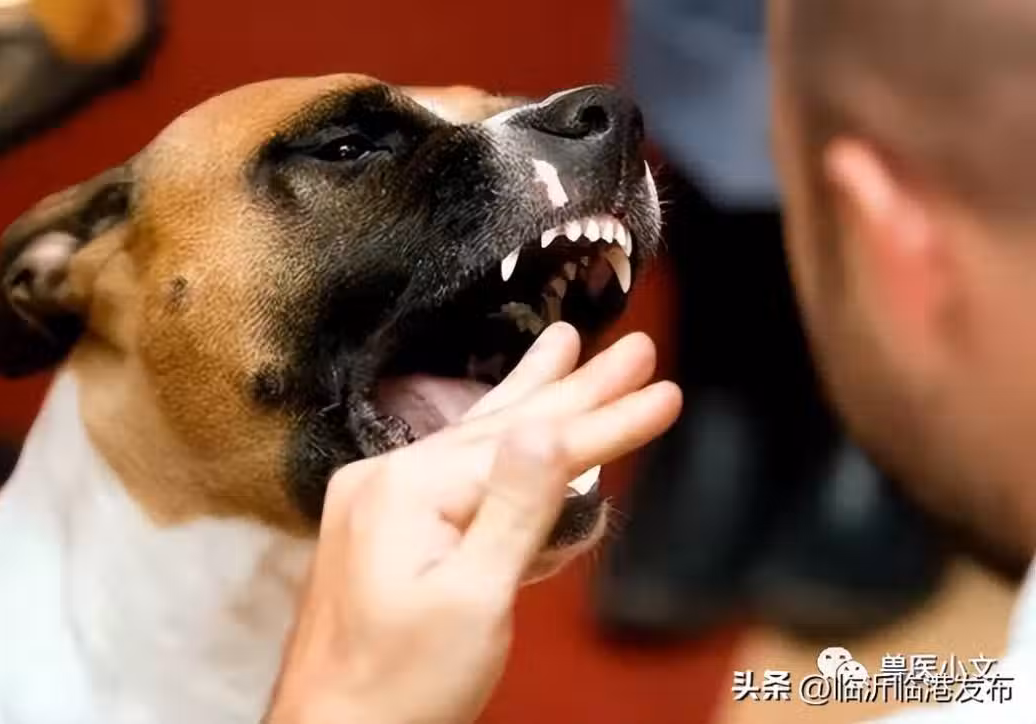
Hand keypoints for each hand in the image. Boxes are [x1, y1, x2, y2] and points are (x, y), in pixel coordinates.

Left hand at [267, 323, 680, 723]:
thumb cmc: (401, 688)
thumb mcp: (473, 600)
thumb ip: (513, 509)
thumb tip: (546, 429)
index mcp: (407, 490)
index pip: (530, 448)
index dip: (604, 423)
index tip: (664, 394)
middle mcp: (387, 479)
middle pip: (504, 427)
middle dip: (577, 391)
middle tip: (635, 351)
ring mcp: (379, 500)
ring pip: (476, 441)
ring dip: (533, 398)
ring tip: (566, 349)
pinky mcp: (383, 525)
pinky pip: (455, 473)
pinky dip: (497, 447)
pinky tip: (516, 424)